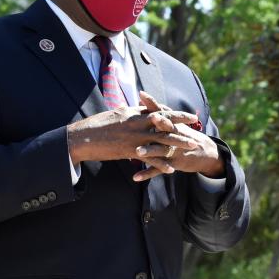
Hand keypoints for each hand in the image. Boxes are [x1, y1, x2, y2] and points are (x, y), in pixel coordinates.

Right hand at [66, 103, 198, 176]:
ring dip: (178, 143)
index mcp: (134, 113)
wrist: (81, 137)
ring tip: (192, 146)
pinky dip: (161, 163)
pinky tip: (171, 169)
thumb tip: (136, 109)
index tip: (188, 114)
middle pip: (165, 123)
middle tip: (196, 124)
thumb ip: (129, 113)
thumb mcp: (115, 115)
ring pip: (161, 139)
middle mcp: (137, 123)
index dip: (175, 113)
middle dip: (182, 124)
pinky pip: (149, 158)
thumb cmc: (96, 126)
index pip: (159, 111)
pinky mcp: (129, 151)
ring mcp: (135, 137)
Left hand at [131, 91, 223, 181]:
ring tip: (137, 152)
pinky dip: (147, 173)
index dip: (153, 103)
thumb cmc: (185, 133)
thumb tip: (143, 97)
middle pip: (163, 129)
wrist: (204, 151)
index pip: (162, 111)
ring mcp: (174, 151)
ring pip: (160, 151)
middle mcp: (174, 136)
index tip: (142, 94)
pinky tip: (136, 177)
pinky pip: (159, 170)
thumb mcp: (176, 121)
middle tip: (143, 122)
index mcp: (173, 124)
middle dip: (155, 126)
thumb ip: (160, 110)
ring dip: (149, 151)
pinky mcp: (173, 164)